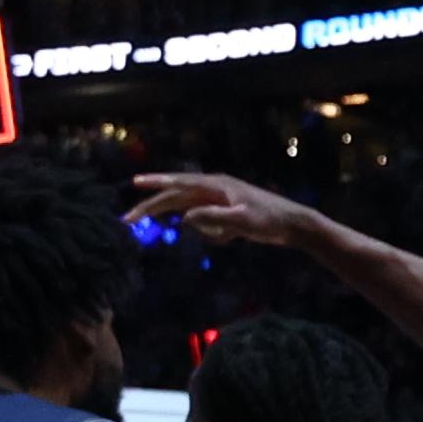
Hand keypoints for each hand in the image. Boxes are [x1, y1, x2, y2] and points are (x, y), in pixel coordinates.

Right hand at [126, 170, 321, 247]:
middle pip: (175, 197)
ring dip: (200, 227)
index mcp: (215, 185)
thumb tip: (185, 217)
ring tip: (226, 235)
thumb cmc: (269, 220)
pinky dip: (213, 233)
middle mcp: (213, 189)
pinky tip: (232, 238)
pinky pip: (207, 223)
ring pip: (192, 212)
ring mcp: (218, 200)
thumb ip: (213, 217)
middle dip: (153, 207)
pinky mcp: (225, 212)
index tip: (134, 183)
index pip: (178, 184)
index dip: (155, 184)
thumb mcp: (242, 220)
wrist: (294, 224)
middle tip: (129, 219)